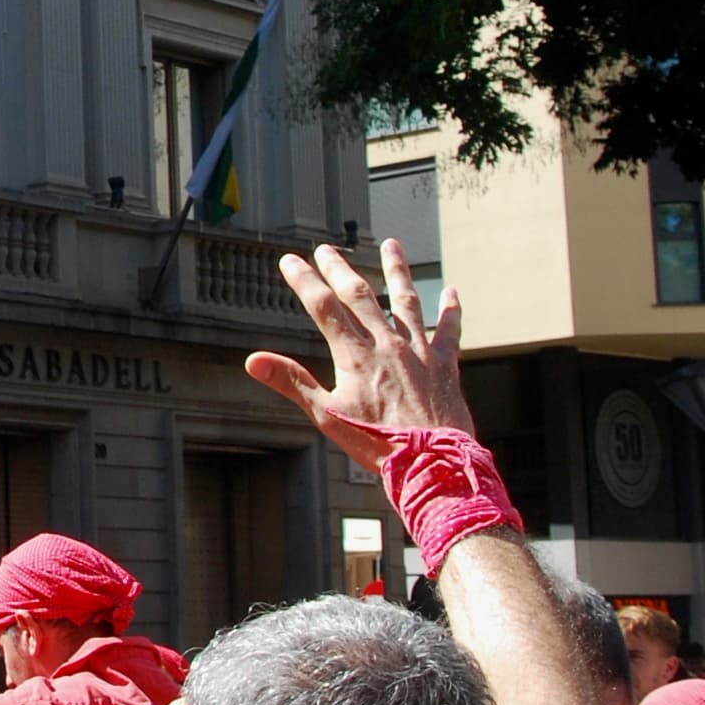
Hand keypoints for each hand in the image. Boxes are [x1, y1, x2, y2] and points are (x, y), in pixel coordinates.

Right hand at [244, 237, 474, 473]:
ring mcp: (419, 351)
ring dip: (397, 270)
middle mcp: (387, 344)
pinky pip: (448, 330)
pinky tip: (451, 292)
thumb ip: (291, 382)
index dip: (304, 281)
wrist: (431, 461)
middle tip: (325, 248)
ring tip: (392, 243)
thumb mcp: (326, 416)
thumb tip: (252, 360)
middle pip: (360, 295)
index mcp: (355, 355)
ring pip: (406, 301)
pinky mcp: (445, 365)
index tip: (289, 260)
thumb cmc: (376, 443)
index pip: (323, 307)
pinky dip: (450, 310)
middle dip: (340, 269)